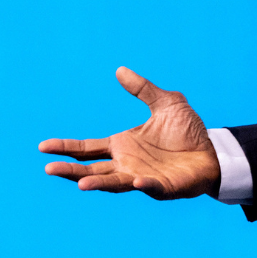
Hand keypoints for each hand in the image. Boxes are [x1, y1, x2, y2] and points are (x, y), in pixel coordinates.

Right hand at [39, 68, 220, 199]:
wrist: (213, 151)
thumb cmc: (188, 131)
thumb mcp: (166, 103)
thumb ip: (143, 89)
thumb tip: (120, 69)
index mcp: (122, 146)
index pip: (87, 149)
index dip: (66, 148)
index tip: (43, 147)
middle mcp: (126, 164)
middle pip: (92, 169)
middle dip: (71, 171)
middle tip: (49, 169)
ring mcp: (142, 178)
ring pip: (115, 183)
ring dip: (99, 183)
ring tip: (82, 184)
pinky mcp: (163, 187)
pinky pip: (151, 188)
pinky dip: (143, 186)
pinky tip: (135, 181)